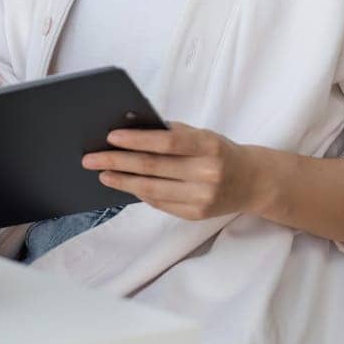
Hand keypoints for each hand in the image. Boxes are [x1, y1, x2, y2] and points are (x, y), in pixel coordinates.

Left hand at [83, 122, 261, 220]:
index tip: (110, 137)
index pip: (167, 142)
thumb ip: (171, 133)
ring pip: (151, 189)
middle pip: (152, 167)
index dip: (136, 140)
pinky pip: (159, 203)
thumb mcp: (201, 135)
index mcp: (208, 146)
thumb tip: (129, 129)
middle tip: (90, 159)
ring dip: (121, 181)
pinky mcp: (196, 214)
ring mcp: (202, 197)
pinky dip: (139, 193)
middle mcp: (207, 173)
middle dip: (116, 162)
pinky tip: (124, 184)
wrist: (253, 181)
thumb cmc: (218, 151)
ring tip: (102, 173)